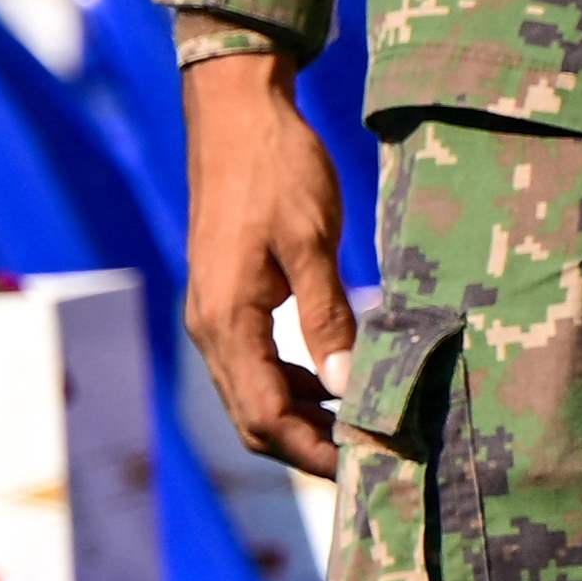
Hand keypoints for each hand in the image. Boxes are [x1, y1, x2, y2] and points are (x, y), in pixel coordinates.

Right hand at [181, 47, 359, 476]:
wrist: (237, 114)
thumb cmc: (277, 169)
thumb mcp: (311, 242)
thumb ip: (327, 317)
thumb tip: (348, 388)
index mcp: (226, 321)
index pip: (266, 416)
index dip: (313, 450)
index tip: (364, 466)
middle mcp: (210, 329)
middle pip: (253, 419)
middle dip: (306, 447)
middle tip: (370, 460)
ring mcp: (214, 315)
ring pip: (252, 396)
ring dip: (301, 419)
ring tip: (360, 428)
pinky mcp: (227, 299)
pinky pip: (254, 365)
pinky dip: (293, 385)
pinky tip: (334, 381)